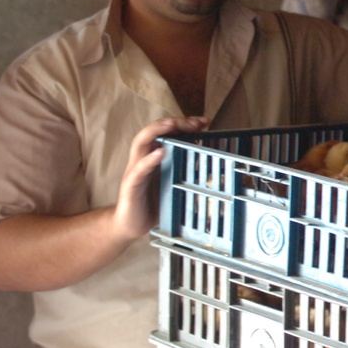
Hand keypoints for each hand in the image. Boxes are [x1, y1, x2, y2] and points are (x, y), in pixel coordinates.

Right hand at [113, 116, 209, 240]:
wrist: (130, 225)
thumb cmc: (154, 202)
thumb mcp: (175, 184)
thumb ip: (188, 172)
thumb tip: (217, 168)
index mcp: (154, 156)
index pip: (167, 132)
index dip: (184, 124)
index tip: (205, 122)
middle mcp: (143, 158)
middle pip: (155, 131)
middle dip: (174, 122)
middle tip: (195, 122)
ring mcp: (135, 170)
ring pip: (141, 142)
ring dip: (157, 131)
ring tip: (172, 124)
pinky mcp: (130, 185)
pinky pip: (138, 170)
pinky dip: (149, 160)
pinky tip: (160, 153)